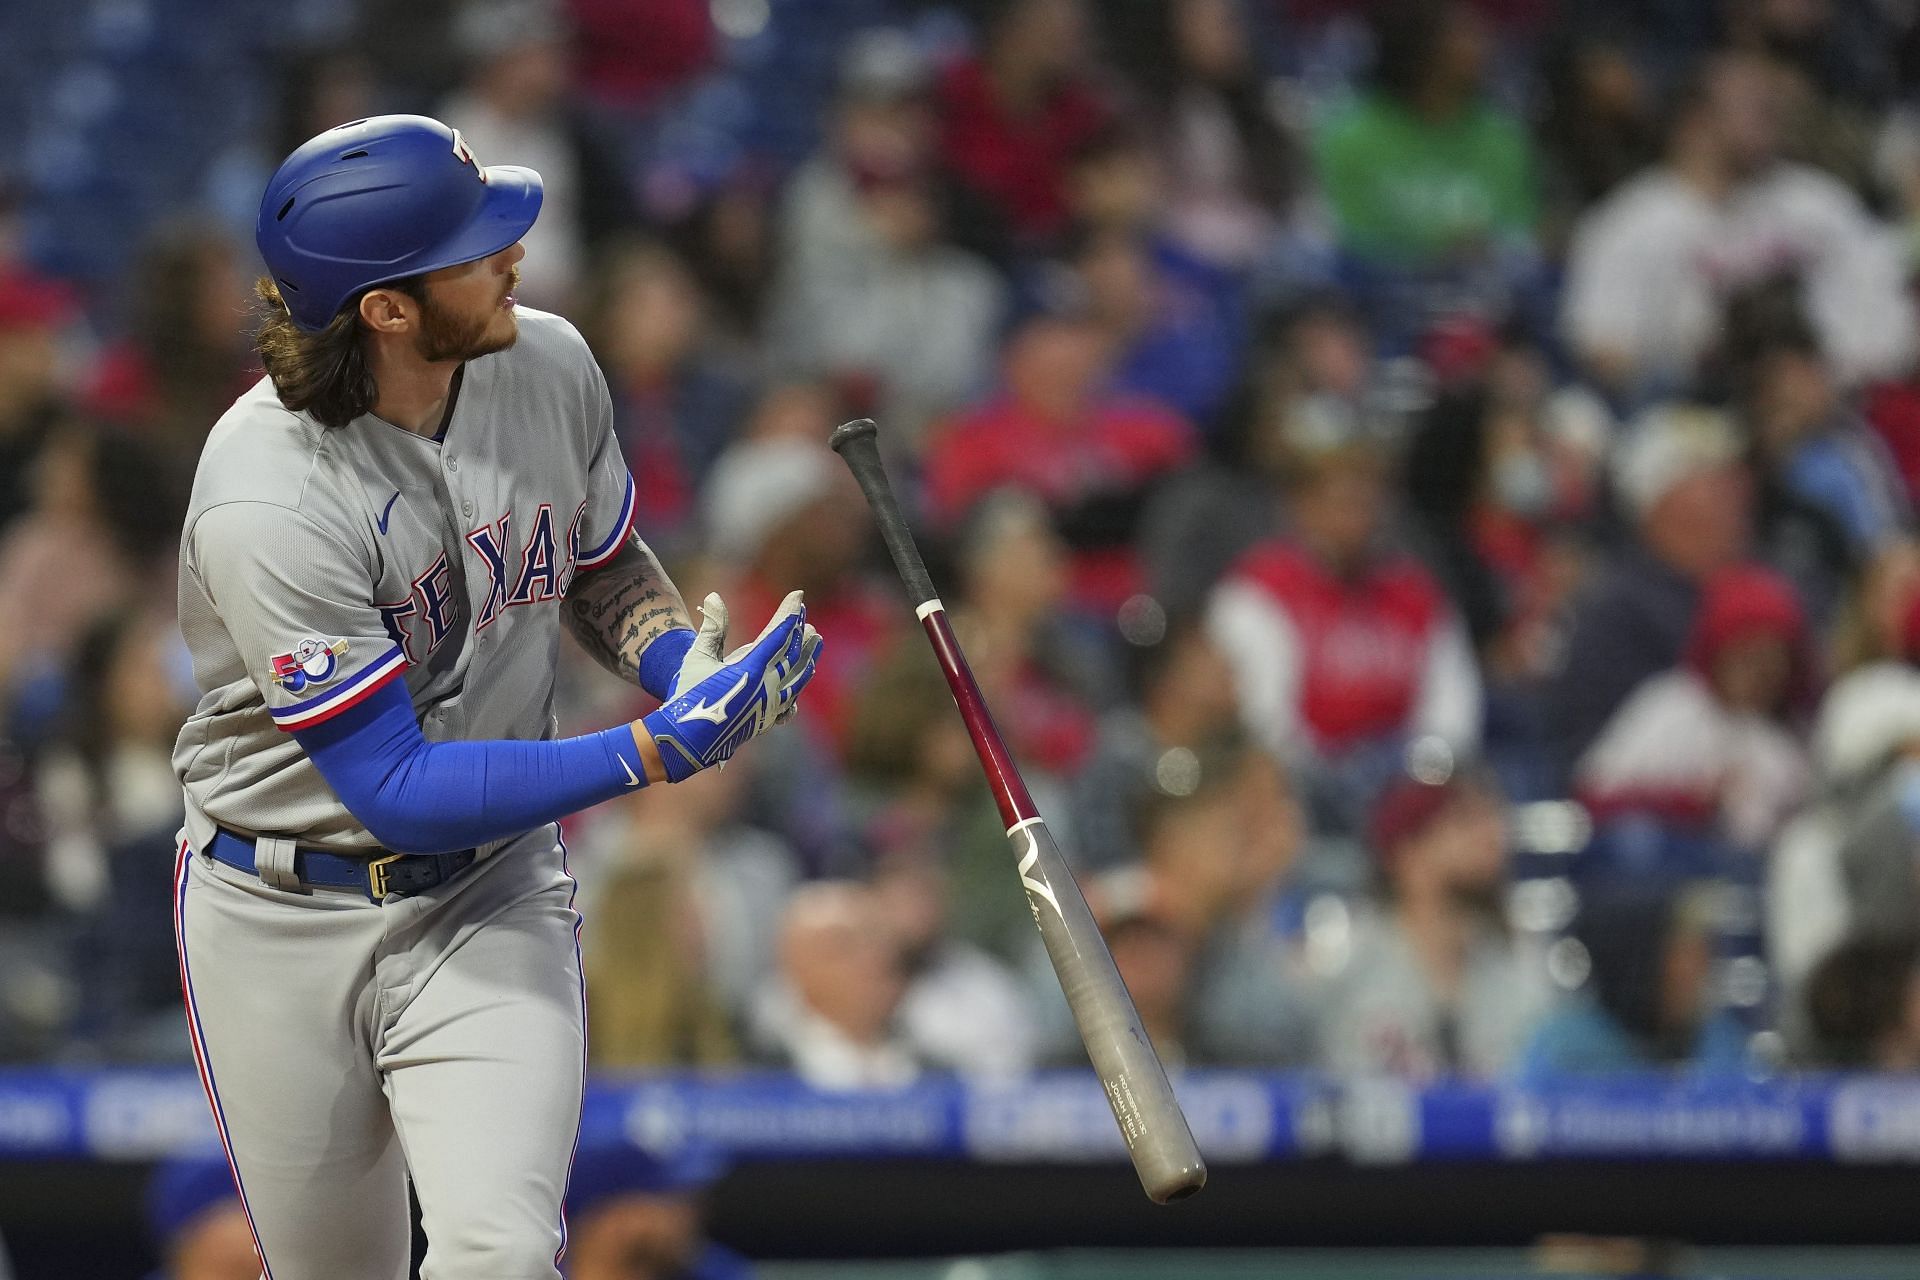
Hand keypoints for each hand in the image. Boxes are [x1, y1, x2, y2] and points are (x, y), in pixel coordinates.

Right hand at [672, 590, 817, 725]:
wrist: (687, 740)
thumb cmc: (688, 695)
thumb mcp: (698, 658)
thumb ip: (712, 628)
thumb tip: (715, 596)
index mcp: (751, 668)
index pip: (778, 634)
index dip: (789, 613)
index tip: (798, 595)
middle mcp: (767, 686)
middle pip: (793, 654)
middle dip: (800, 632)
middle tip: (805, 615)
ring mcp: (770, 705)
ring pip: (798, 678)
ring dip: (808, 657)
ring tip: (816, 641)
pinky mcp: (765, 720)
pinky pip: (789, 703)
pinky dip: (797, 689)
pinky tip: (799, 684)